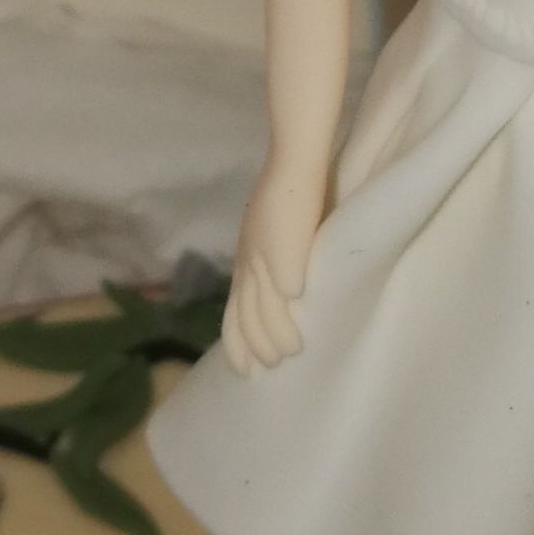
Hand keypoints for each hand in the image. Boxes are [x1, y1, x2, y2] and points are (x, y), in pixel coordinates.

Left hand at [221, 161, 322, 374]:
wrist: (293, 165)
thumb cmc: (290, 192)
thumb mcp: (272, 231)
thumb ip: (276, 256)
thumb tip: (287, 285)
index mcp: (245, 260)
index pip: (234, 311)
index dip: (235, 341)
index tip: (242, 367)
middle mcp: (248, 266)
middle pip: (243, 318)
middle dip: (252, 348)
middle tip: (266, 369)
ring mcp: (263, 262)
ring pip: (261, 315)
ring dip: (273, 339)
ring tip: (288, 354)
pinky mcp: (286, 258)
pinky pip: (285, 296)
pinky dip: (287, 316)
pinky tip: (300, 326)